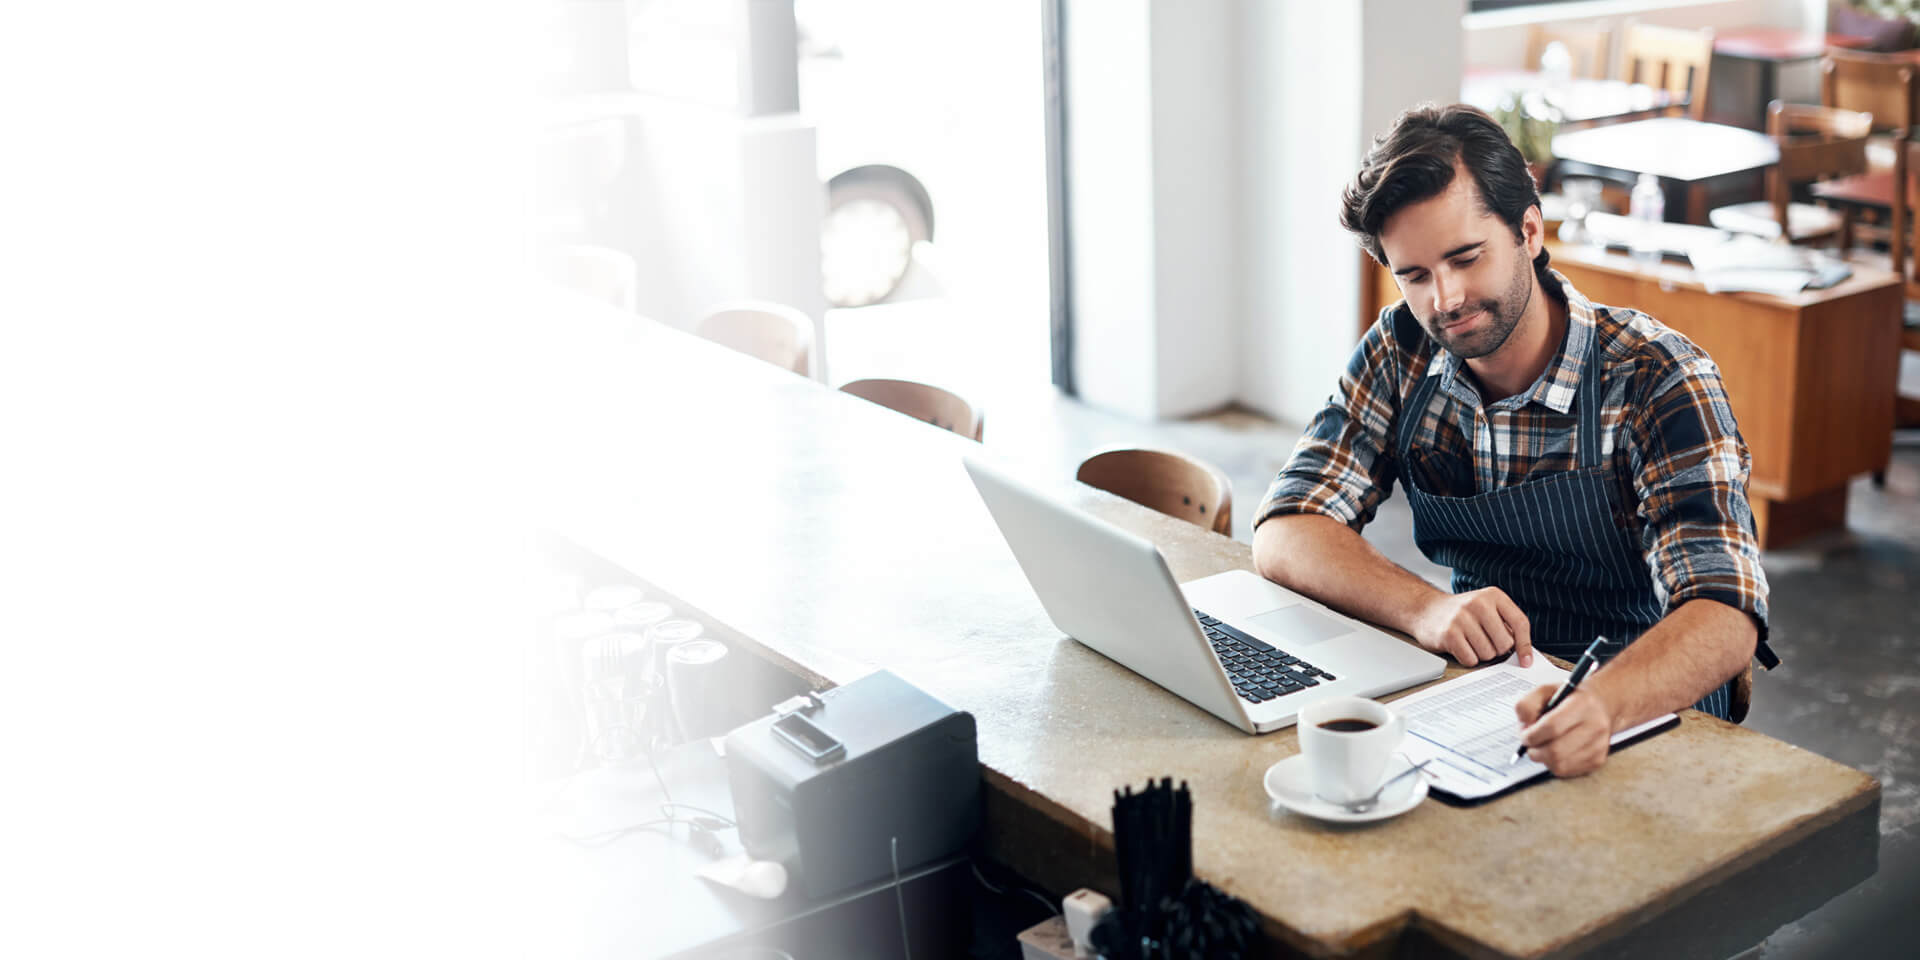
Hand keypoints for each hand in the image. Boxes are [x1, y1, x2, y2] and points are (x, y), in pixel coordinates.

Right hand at [1409, 587, 1532, 667]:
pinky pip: (1471, 659)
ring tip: (1470, 642)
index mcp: (1493, 595)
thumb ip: (1505, 625)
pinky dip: (1468, 658)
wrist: (1426, 610)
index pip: (1520, 623)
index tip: (1526, 662)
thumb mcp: (1487, 609)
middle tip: (1484, 642)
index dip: (1525, 645)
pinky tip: (1460, 647)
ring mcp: (1462, 618)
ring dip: (1481, 654)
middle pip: (1505, 643)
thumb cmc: (1462, 614)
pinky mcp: (1449, 634)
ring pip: (1488, 654)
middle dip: (1497, 649)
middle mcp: (1478, 603)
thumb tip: (1523, 654)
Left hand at [1515, 685, 1613, 776]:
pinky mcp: (1598, 760)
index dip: (1532, 735)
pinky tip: (1554, 751)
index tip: (1524, 736)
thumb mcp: (1544, 691)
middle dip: (1535, 750)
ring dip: (1543, 759)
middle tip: (1530, 744)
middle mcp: (1596, 726)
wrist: (1600, 705)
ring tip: (1542, 746)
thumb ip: (1527, 705)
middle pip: (1556, 751)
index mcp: (1583, 704)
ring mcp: (1599, 745)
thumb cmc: (1568, 698)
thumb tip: (1525, 728)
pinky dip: (1553, 764)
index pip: (1552, 727)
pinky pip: (1567, 771)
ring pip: (1559, 765)